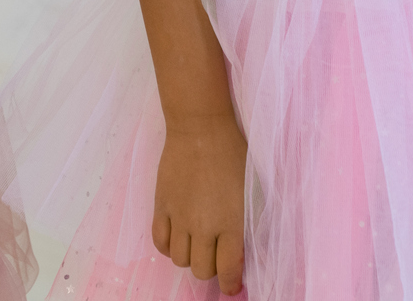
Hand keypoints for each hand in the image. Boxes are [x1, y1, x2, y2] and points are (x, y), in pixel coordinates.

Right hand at [151, 114, 247, 295]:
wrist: (200, 127)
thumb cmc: (234, 153)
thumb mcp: (252, 189)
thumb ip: (247, 221)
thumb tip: (243, 247)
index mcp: (230, 222)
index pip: (228, 270)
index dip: (230, 284)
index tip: (232, 286)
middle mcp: (203, 226)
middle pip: (201, 270)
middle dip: (211, 269)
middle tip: (216, 256)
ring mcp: (179, 217)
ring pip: (179, 260)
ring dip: (190, 257)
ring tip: (196, 243)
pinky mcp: (161, 206)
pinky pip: (159, 241)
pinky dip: (168, 247)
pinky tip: (177, 237)